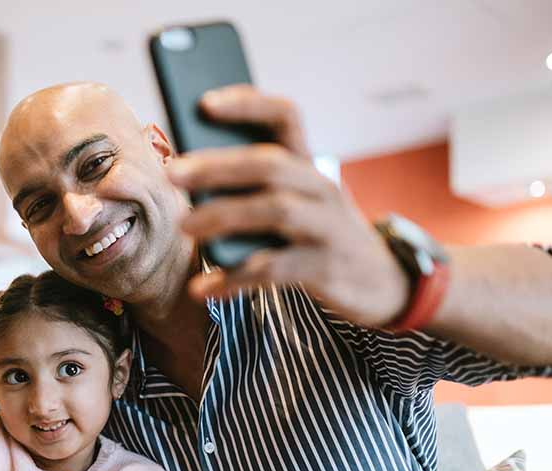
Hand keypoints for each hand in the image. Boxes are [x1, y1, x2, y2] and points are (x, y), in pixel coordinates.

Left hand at [169, 84, 409, 328]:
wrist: (379, 282)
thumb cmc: (314, 235)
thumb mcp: (294, 202)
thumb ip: (251, 187)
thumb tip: (185, 177)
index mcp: (307, 164)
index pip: (284, 116)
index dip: (247, 104)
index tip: (203, 102)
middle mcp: (321, 188)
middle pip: (269, 164)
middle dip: (218, 166)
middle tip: (173, 173)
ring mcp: (327, 227)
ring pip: (275, 210)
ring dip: (224, 216)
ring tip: (184, 226)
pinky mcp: (325, 268)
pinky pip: (274, 270)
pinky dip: (234, 278)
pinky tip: (201, 288)